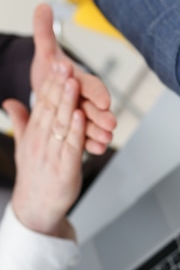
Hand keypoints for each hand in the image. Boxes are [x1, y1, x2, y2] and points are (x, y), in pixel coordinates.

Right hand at [4, 64, 85, 238]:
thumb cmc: (35, 174)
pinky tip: (81, 115)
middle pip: (50, 108)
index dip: (50, 82)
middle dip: (58, 85)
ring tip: (73, 82)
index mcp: (33, 133)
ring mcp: (52, 154)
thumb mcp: (24, 145)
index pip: (42, 102)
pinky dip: (76, 131)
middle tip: (65, 63)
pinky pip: (71, 146)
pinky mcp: (65, 168)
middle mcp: (40, 141)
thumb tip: (9, 102)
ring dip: (68, 102)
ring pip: (61, 124)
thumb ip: (20, 121)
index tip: (56, 62)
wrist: (36, 207)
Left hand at [30, 3, 115, 154]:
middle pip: (96, 106)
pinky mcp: (82, 127)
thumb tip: (42, 6)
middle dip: (103, 115)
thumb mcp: (46, 53)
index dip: (97, 92)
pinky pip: (89, 135)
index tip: (103, 99)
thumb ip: (44, 32)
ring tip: (105, 139)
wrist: (50, 90)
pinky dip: (93, 142)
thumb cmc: (52, 71)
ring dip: (100, 131)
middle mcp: (85, 96)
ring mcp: (86, 113)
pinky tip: (96, 147)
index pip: (92, 84)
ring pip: (95, 123)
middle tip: (110, 123)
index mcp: (79, 79)